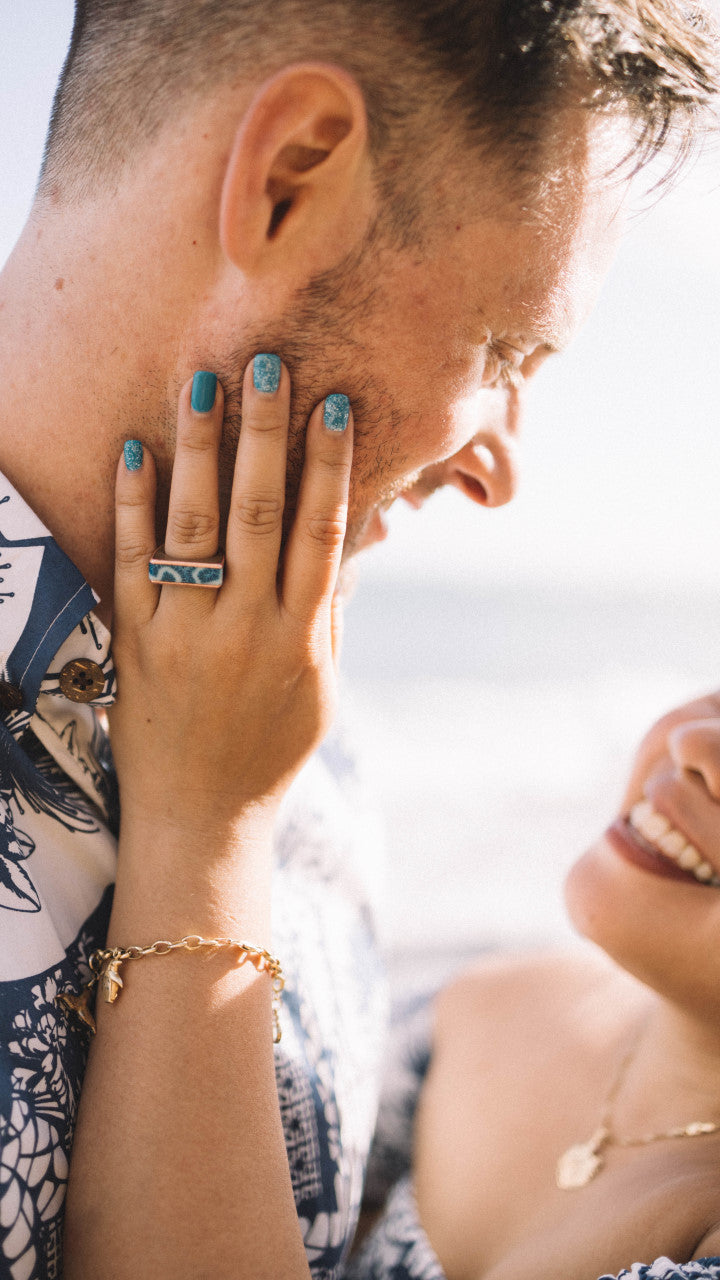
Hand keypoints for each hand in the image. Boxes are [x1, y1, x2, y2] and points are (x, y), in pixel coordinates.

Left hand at [108, 359, 352, 847]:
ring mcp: (185, 633)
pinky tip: (134, 452)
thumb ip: (331, 616)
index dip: (328, 466)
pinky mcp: (134, 643)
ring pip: (195, 528)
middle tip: (266, 364)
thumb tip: (346, 545)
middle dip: (265, 434)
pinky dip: (132, 507)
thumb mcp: (321, 691)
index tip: (332, 406)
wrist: (200, 815)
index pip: (320, 534)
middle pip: (260, 515)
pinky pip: (131, 564)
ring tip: (202, 385)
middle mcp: (245, 628)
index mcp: (299, 639)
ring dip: (201, 452)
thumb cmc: (270, 751)